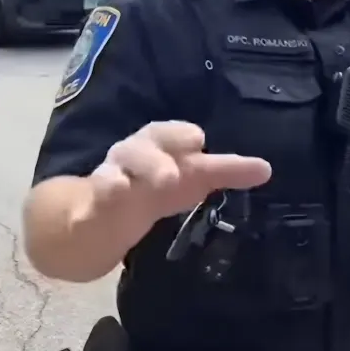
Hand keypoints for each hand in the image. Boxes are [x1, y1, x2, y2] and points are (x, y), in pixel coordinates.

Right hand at [89, 121, 271, 226]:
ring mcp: (108, 182)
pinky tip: (84, 217)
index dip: (179, 134)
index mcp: (158, 147)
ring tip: (121, 188)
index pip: (167, 134)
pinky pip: (83, 209)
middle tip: (171, 176)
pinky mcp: (88, 209)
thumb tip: (267, 168)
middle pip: (138, 149)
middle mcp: (132, 158)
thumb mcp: (193, 177)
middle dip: (153, 159)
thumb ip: (227, 172)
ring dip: (116, 179)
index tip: (196, 139)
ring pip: (110, 175)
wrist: (106, 212)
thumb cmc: (158, 185)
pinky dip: (82, 212)